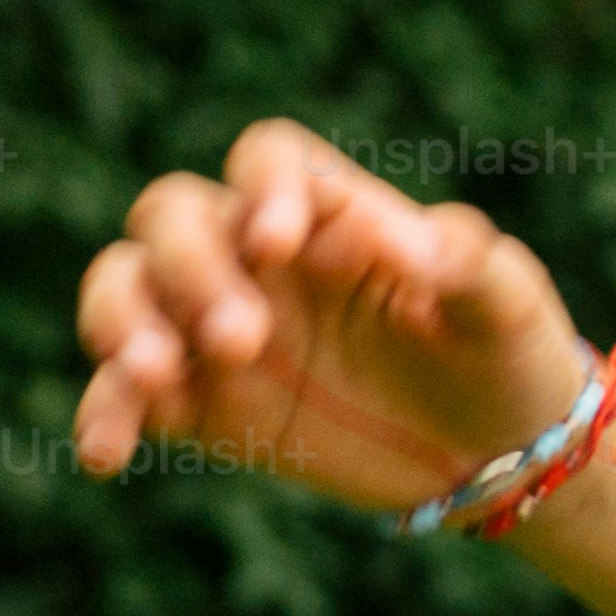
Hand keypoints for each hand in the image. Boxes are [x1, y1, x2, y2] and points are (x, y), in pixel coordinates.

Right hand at [72, 120, 596, 512]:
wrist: (494, 453)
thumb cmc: (504, 352)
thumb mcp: (510, 305)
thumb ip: (471, 262)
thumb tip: (416, 243)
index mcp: (332, 213)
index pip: (268, 160)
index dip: (264, 188)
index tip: (281, 244)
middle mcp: (257, 256)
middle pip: (174, 215)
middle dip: (191, 268)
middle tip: (242, 339)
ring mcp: (216, 326)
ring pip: (125, 286)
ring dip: (121, 320)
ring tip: (152, 373)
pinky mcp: (200, 402)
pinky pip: (126, 394)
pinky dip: (106, 413)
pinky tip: (104, 454)